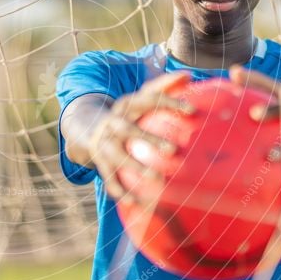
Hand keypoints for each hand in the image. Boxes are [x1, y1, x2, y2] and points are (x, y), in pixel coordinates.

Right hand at [89, 72, 194, 205]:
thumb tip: (189, 74)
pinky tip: (136, 204)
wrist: (88, 129)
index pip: (148, 100)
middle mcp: (113, 123)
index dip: (169, 103)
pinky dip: (122, 193)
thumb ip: (164, 86)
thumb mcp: (141, 98)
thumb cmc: (129, 113)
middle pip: (128, 130)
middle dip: (148, 140)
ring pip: (118, 158)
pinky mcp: (100, 163)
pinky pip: (110, 180)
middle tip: (173, 150)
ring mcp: (104, 144)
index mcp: (127, 104)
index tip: (193, 112)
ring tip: (157, 181)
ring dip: (136, 169)